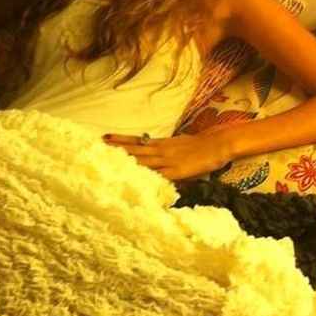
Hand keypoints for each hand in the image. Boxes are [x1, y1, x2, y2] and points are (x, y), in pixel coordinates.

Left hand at [102, 131, 233, 181]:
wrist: (217, 144)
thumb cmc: (200, 145)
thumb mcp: (179, 144)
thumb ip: (166, 149)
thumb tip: (153, 150)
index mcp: (161, 144)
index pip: (137, 141)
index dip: (121, 140)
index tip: (105, 137)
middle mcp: (160, 150)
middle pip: (134, 149)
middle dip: (116, 148)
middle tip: (98, 145)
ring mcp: (167, 160)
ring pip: (142, 160)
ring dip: (126, 159)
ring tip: (109, 156)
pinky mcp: (176, 171)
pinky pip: (158, 175)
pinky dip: (146, 176)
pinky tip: (134, 178)